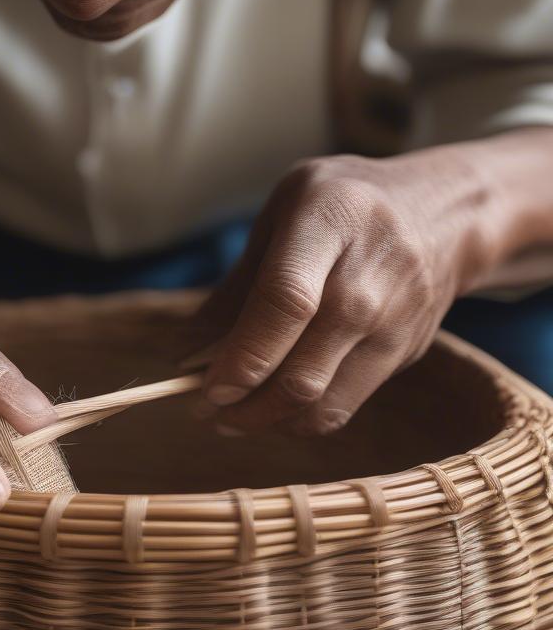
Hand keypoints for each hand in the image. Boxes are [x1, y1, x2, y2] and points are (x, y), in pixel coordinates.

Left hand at [185, 149, 498, 435]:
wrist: (445, 214)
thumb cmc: (344, 207)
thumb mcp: (282, 215)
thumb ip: (235, 286)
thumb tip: (184, 355)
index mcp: (328, 224)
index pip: (285, 303)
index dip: (242, 357)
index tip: (206, 387)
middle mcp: (365, 280)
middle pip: (301, 370)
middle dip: (242, 405)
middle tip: (202, 411)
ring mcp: (390, 324)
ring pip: (319, 402)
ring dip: (264, 423)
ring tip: (228, 419)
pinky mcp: (400, 356)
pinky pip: (341, 408)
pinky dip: (297, 422)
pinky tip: (269, 413)